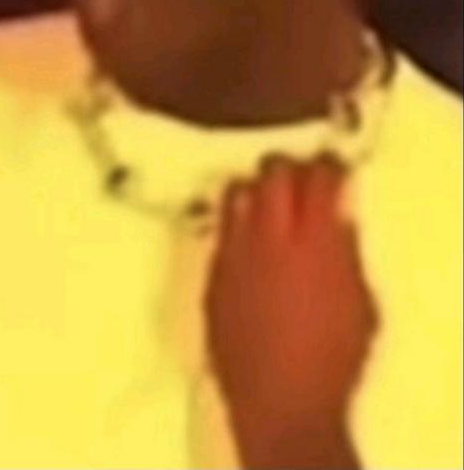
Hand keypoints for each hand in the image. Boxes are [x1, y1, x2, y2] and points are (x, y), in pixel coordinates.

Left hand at [205, 156, 377, 465]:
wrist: (279, 403)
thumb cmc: (333, 360)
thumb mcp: (360, 304)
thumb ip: (345, 252)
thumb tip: (337, 218)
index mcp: (313, 241)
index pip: (317, 178)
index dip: (326, 165)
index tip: (331, 166)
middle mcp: (267, 236)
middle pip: (271, 173)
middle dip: (287, 167)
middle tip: (298, 177)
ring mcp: (232, 251)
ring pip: (235, 192)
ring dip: (253, 189)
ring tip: (266, 201)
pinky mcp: (210, 273)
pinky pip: (219, 230)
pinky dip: (234, 226)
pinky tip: (245, 239)